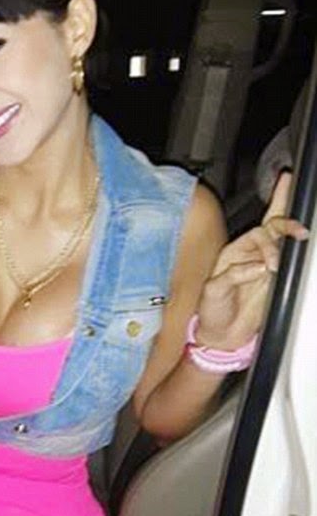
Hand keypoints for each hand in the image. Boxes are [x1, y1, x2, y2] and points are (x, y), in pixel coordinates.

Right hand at [196, 172, 308, 349]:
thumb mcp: (273, 288)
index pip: (270, 221)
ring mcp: (228, 266)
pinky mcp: (216, 284)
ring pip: (251, 241)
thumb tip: (288, 251)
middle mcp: (243, 254)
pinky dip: (246, 272)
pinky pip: (231, 271)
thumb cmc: (245, 309)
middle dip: (284, 226)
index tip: (288, 180)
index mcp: (256, 252)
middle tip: (298, 233)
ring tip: (274, 267)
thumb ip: (282, 267)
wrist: (222, 335)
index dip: (279, 198)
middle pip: (265, 227)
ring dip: (268, 250)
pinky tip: (258, 273)